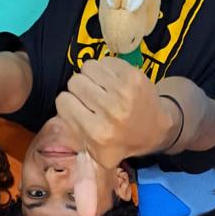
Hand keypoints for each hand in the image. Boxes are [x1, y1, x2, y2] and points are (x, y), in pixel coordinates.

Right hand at [55, 57, 172, 168]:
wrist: (155, 130)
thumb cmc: (121, 142)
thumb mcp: (96, 154)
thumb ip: (74, 136)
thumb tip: (59, 112)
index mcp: (97, 132)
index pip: (63, 101)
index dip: (67, 103)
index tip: (76, 107)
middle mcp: (110, 111)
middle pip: (74, 82)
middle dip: (78, 89)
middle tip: (89, 97)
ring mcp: (123, 91)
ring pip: (88, 67)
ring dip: (90, 76)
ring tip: (98, 87)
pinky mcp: (133, 75)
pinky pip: (105, 61)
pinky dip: (105, 69)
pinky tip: (111, 81)